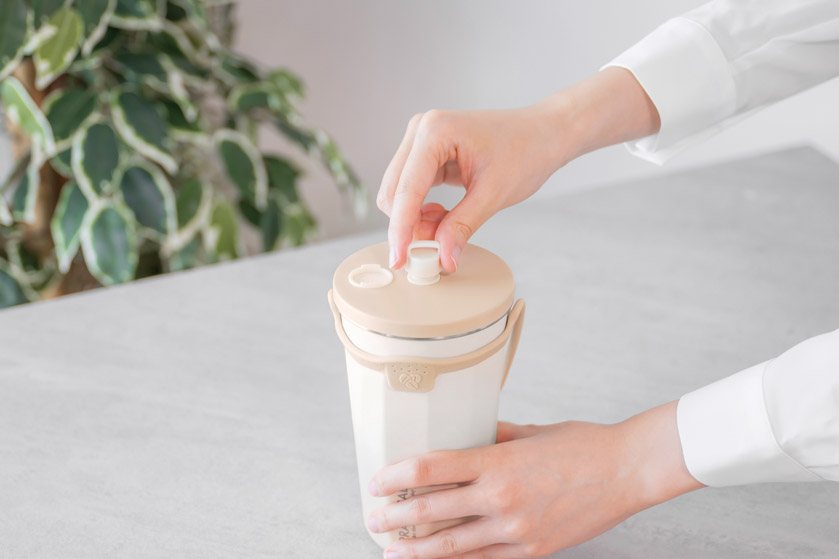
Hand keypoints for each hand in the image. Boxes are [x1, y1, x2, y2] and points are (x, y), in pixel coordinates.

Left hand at [367, 401, 701, 558]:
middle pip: (432, 512)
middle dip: (396, 518)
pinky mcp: (532, 550)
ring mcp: (516, 530)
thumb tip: (466, 434)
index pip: (431, 469)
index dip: (397, 476)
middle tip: (376, 519)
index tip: (378, 481)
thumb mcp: (530, 431)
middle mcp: (501, 499)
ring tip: (393, 550)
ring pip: (452, 546)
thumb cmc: (582, 445)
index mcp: (498, 462)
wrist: (627, 471)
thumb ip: (492, 435)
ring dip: (417, 550)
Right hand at [377, 67, 659, 272]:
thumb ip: (462, 226)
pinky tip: (445, 215)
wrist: (543, 134)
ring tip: (449, 226)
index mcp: (435, 132)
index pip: (406, 190)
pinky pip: (410, 191)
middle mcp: (421, 130)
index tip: (399, 261)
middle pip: (393, 193)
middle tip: (437, 248)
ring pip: (399, 195)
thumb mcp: (494, 194)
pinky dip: (423, 211)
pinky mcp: (426, 153)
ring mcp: (420, 140)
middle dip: (410, 226)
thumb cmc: (526, 151)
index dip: (401, 230)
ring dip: (417, 220)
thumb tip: (442, 258)